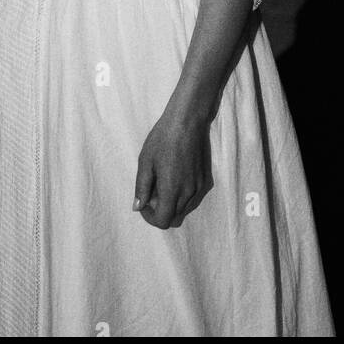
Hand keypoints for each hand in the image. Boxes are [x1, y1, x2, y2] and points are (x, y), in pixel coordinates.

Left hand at [133, 111, 212, 229]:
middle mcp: (188, 194)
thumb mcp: (145, 162)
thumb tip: (137, 207)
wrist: (187, 122)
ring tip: (162, 182)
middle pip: (174, 218)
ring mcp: (199, 188)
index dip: (150, 217)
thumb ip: (142, 187)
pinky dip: (182, 196)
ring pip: (184, 209)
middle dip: (160, 211)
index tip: (144, 204)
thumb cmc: (162, 139)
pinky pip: (192, 199)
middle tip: (151, 192)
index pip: (163, 221)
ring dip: (171, 204)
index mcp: (172, 190)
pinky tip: (175, 176)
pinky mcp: (205, 181)